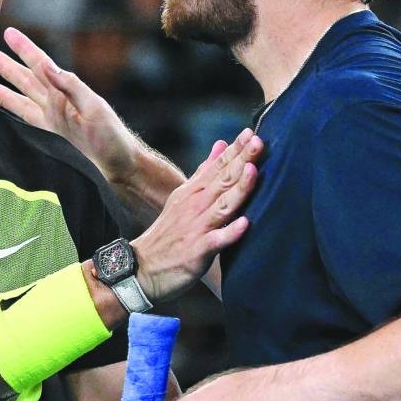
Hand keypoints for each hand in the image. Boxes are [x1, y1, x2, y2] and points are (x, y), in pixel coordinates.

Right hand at [0, 27, 140, 182]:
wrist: (119, 169)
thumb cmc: (113, 138)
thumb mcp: (95, 108)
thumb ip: (71, 87)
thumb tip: (47, 65)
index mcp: (67, 92)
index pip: (41, 65)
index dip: (25, 49)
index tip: (9, 33)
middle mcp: (56, 105)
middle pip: (26, 80)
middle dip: (7, 66)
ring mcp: (50, 123)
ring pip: (20, 101)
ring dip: (2, 90)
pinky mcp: (47, 140)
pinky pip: (22, 124)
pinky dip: (9, 116)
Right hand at [132, 129, 262, 302]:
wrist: (140, 268)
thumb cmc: (167, 234)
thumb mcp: (182, 197)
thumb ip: (203, 172)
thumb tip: (220, 145)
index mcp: (193, 192)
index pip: (217, 166)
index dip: (235, 150)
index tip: (252, 132)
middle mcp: (195, 206)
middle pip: (222, 180)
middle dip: (241, 160)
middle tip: (259, 142)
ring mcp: (196, 228)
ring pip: (222, 205)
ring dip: (238, 189)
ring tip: (253, 171)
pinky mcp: (197, 251)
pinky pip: (216, 241)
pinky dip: (230, 232)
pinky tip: (245, 224)